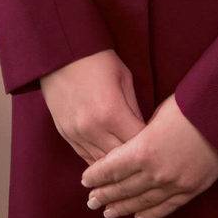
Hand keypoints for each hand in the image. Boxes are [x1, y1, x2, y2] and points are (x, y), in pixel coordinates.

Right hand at [40, 50, 144, 164]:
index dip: (148, 144)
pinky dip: (98, 160)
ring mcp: (77, 134)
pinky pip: (84, 157)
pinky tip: (108, 161)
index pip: (136, 142)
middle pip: (119, 158)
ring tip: (128, 163)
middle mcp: (93, 128)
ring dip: (115, 164)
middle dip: (133, 157)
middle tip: (144, 155)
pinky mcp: (65, 135)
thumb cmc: (98, 60)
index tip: (156, 143)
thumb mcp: (124, 78)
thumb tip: (142, 130)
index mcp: (111, 112)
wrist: (62, 54)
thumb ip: (134, 108)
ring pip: (101, 163)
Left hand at [80, 92, 217, 217]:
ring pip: (140, 202)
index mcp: (144, 149)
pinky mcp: (190, 190)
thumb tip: (133, 145)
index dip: (96, 175)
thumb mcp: (160, 113)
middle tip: (91, 200)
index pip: (111, 167)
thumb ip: (143, 133)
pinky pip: (165, 208)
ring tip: (107, 212)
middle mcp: (155, 172)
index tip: (85, 180)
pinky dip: (149, 215)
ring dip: (122, 207)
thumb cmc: (192, 104)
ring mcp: (174, 184)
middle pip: (122, 188)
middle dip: (104, 194)